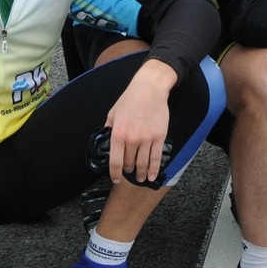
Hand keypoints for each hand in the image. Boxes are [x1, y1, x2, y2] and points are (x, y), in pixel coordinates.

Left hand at [105, 58, 177, 184]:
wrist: (150, 88)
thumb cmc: (130, 99)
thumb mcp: (113, 113)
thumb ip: (109, 129)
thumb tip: (107, 142)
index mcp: (118, 134)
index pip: (115, 162)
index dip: (115, 173)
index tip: (116, 179)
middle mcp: (132, 139)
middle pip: (129, 163)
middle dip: (128, 169)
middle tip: (129, 171)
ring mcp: (147, 139)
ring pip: (143, 163)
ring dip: (141, 173)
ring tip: (141, 177)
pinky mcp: (159, 137)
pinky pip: (156, 158)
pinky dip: (154, 169)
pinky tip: (152, 176)